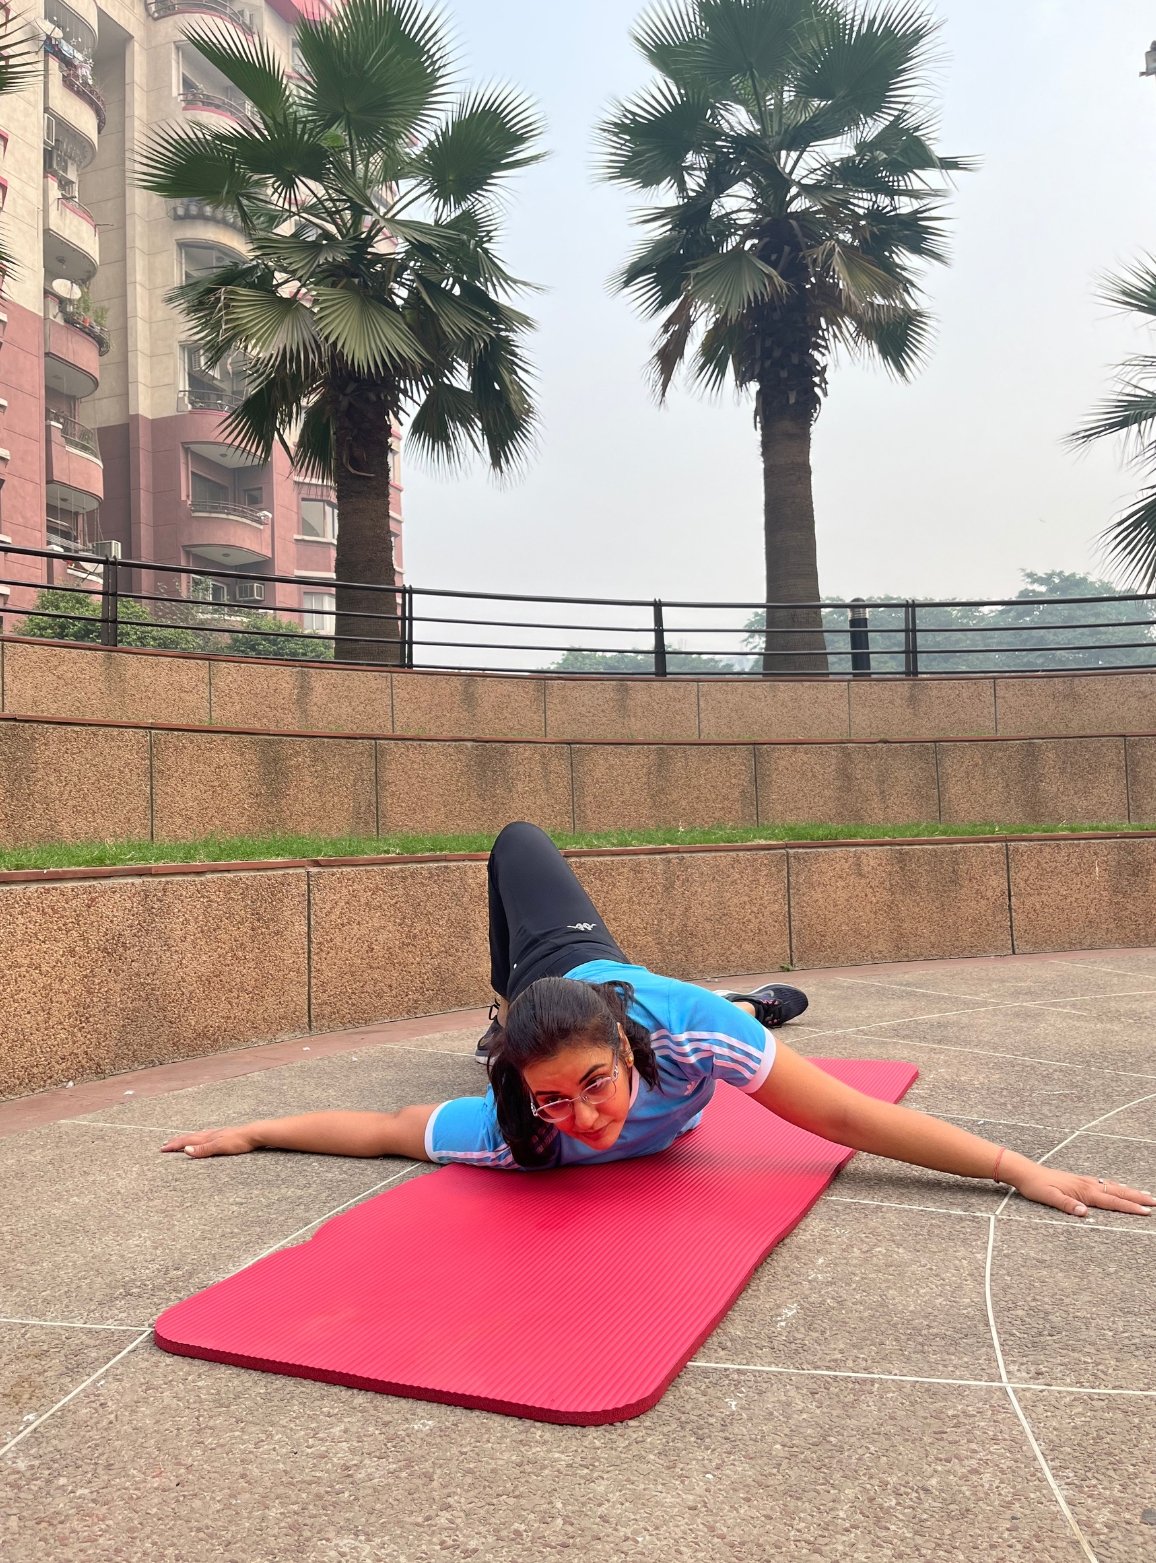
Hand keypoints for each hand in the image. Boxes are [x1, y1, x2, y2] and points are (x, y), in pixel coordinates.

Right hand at [160, 1127, 258, 1157]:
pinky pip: (205, 1136)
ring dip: (185, 1139)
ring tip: (179, 1141)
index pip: (187, 1141)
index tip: (162, 1148)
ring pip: (197, 1136)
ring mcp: (217, 1134)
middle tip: (165, 1144)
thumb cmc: (239, 1141)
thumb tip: (185, 1150)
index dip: (174, 1145)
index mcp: (207, 1137)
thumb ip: (203, 1149)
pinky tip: (201, 1139)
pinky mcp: (223, 1136)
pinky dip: (197, 1139)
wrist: (255, 1134)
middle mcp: (210, 1134)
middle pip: (189, 1137)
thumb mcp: (220, 1147)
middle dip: (176, 1141)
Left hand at [1010, 1164, 1154, 1218]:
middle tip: (1154, 1201)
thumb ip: (1066, 1205)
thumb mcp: (1048, 1197)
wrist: (1025, 1171)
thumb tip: (1084, 1213)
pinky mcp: (1078, 1180)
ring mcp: (1083, 1181)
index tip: (1146, 1211)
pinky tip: (1118, 1186)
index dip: (1129, 1207)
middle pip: (1117, 1191)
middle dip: (1136, 1197)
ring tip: (1144, 1194)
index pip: (1111, 1201)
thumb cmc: (1035, 1186)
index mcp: (1082, 1191)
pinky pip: (1103, 1183)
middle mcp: (1086, 1184)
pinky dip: (1115, 1186)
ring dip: (1129, 1191)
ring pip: (1112, 1186)